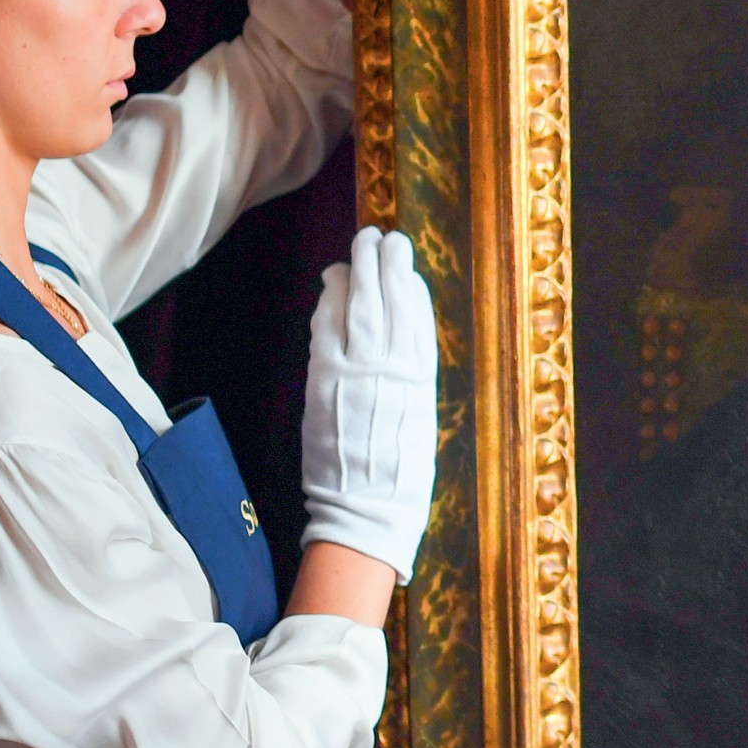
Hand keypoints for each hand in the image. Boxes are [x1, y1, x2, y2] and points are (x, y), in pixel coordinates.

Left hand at [300, 227, 438, 579]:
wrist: (366, 509)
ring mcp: (359, 372)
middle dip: (387, 265)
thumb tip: (399, 346)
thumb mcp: (417, 421)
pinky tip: (330, 284)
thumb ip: (408, 382)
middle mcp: (394, 370)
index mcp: (421, 381)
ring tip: (360, 246)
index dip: (411, 287)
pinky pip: (328, 330)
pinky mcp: (326, 381)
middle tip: (384, 238)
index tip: (406, 265)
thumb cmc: (395, 475)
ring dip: (359, 270)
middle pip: (391, 303)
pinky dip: (329, 303)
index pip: (418, 319)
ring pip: (360, 306)